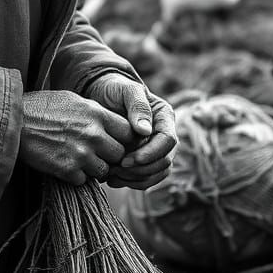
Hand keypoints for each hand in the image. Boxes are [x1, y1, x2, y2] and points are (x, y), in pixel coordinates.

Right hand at [19, 90, 132, 185]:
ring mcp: (81, 154)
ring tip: (79, 160)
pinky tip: (65, 165)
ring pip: (104, 171)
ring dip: (94, 169)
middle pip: (120, 154)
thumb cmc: (41, 107)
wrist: (13, 121)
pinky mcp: (67, 170)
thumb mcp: (73, 100)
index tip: (114, 141)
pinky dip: (76, 176)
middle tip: (97, 154)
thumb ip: (95, 112)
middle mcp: (93, 134)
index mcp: (97, 114)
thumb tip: (110, 121)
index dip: (124, 139)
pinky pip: (83, 180)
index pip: (129, 132)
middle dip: (110, 156)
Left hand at [84, 74, 176, 189]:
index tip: (129, 159)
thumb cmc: (115, 89)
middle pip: (165, 161)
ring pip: (157, 173)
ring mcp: (156, 149)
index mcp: (165, 117)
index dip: (151, 153)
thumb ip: (138, 106)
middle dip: (142, 169)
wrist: (103, 96)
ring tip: (113, 175)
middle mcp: (164, 135)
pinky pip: (146, 178)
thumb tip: (146, 131)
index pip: (168, 141)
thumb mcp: (125, 90)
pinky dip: (131, 182)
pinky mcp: (145, 160)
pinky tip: (112, 180)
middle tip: (117, 168)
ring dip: (136, 179)